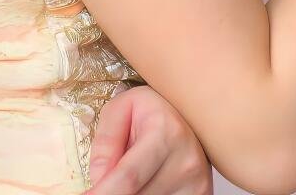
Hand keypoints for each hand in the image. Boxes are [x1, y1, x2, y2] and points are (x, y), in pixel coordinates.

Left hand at [85, 84, 213, 194]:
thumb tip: (98, 179)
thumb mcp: (120, 109)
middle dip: (114, 193)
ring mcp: (197, 183)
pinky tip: (146, 184)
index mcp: (166, 133)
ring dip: (133, 194)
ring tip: (136, 175)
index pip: (129, 178)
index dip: (103, 193)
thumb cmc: (152, 111)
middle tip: (106, 184)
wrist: (188, 114)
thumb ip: (105, 141)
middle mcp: (187, 161)